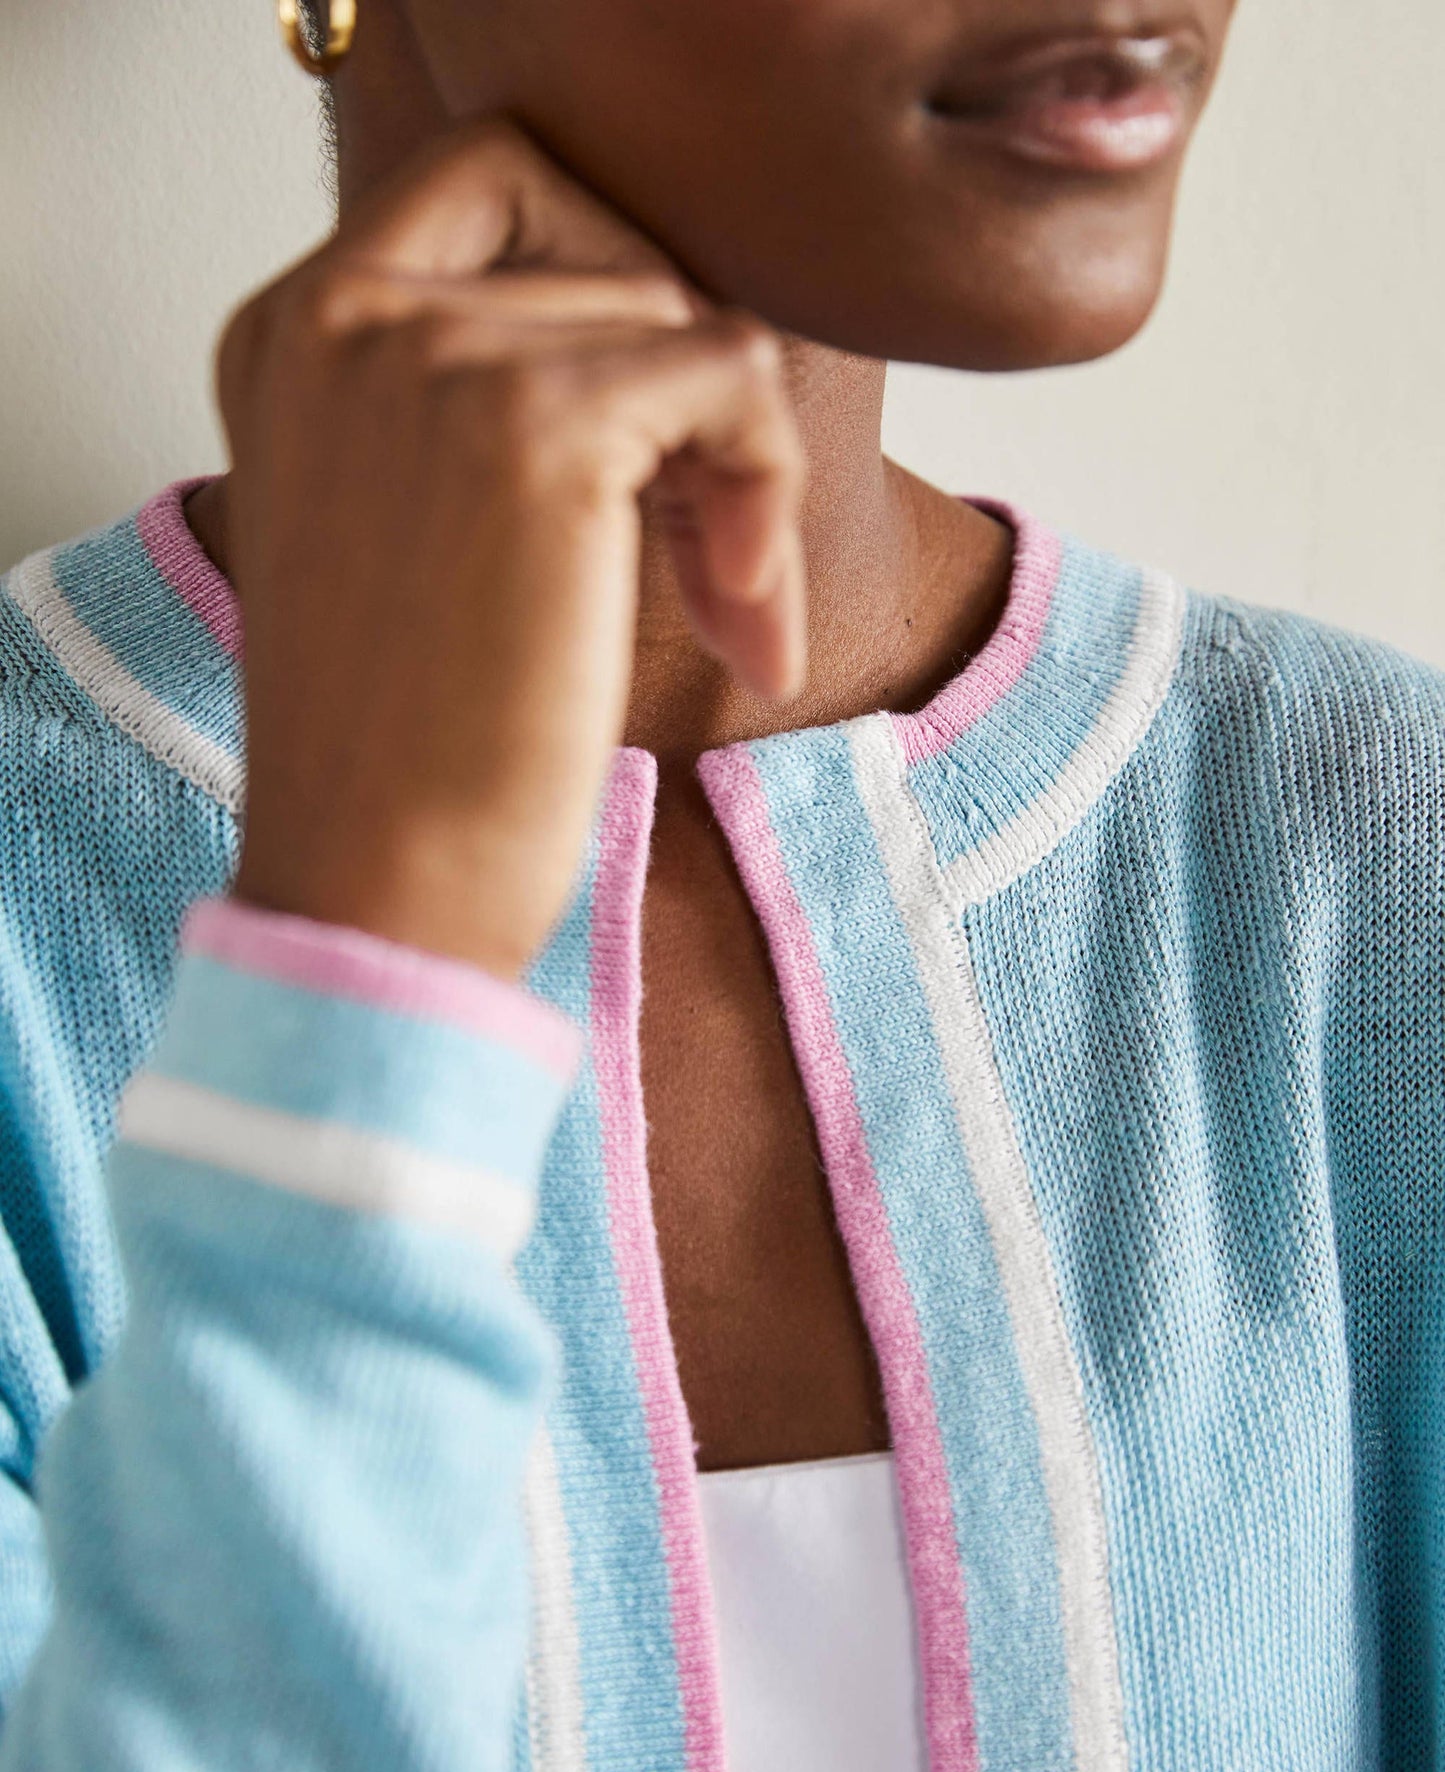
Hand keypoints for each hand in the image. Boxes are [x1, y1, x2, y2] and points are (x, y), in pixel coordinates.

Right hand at [217, 119, 806, 980]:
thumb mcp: (417, 531)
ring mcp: (431, 355)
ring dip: (739, 469)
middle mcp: (341, 312)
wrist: (381, 888)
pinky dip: (769, 493)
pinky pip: (734, 375)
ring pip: (686, 317)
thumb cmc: (415, 749)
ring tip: (727, 610)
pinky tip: (745, 622)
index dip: (613, 294)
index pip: (495, 189)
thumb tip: (687, 337)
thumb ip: (489, 402)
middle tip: (710, 551)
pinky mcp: (538, 422)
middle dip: (689, 399)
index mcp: (296, 336)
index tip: (652, 449)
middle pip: (611, 252)